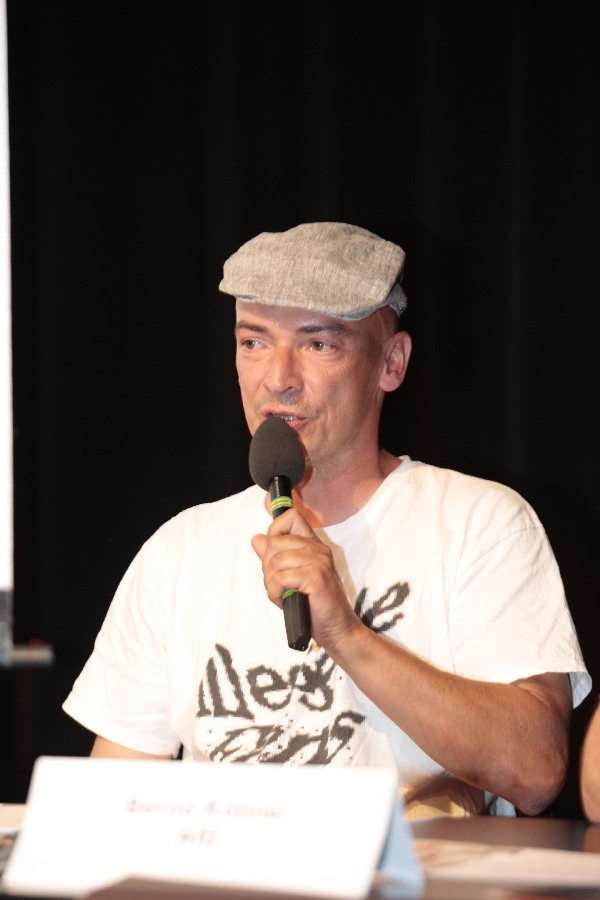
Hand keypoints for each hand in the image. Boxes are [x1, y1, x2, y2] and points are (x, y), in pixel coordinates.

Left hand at [251, 509, 360, 651]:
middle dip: (267, 567)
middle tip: (276, 585)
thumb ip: (275, 556)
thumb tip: (256, 538)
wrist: (338, 628)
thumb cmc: (315, 604)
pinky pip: (280, 578)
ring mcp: (319, 562)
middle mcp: (318, 549)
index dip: (274, 530)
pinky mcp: (316, 577)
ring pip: (275, 561)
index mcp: (313, 545)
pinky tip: (283, 601)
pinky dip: (274, 592)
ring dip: (270, 583)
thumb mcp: (292, 576)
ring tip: (281, 594)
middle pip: (275, 542)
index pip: (291, 517)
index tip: (272, 552)